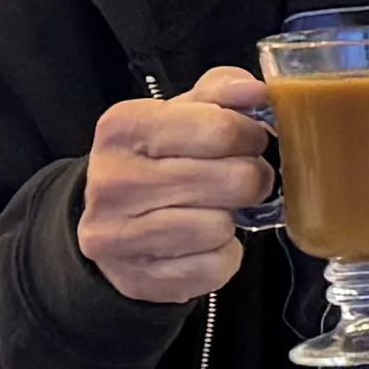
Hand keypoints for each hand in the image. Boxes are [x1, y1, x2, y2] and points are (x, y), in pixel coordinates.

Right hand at [78, 70, 273, 305]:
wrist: (114, 221)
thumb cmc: (161, 158)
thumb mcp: (184, 113)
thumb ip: (223, 91)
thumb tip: (256, 91)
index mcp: (123, 127)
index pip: (221, 129)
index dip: (250, 136)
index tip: (247, 141)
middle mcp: (111, 180)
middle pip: (233, 180)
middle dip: (250, 179)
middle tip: (238, 179)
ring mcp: (118, 234)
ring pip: (221, 226)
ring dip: (231, 219)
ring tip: (213, 209)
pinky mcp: (137, 278)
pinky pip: (215, 266)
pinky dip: (222, 256)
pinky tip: (202, 243)